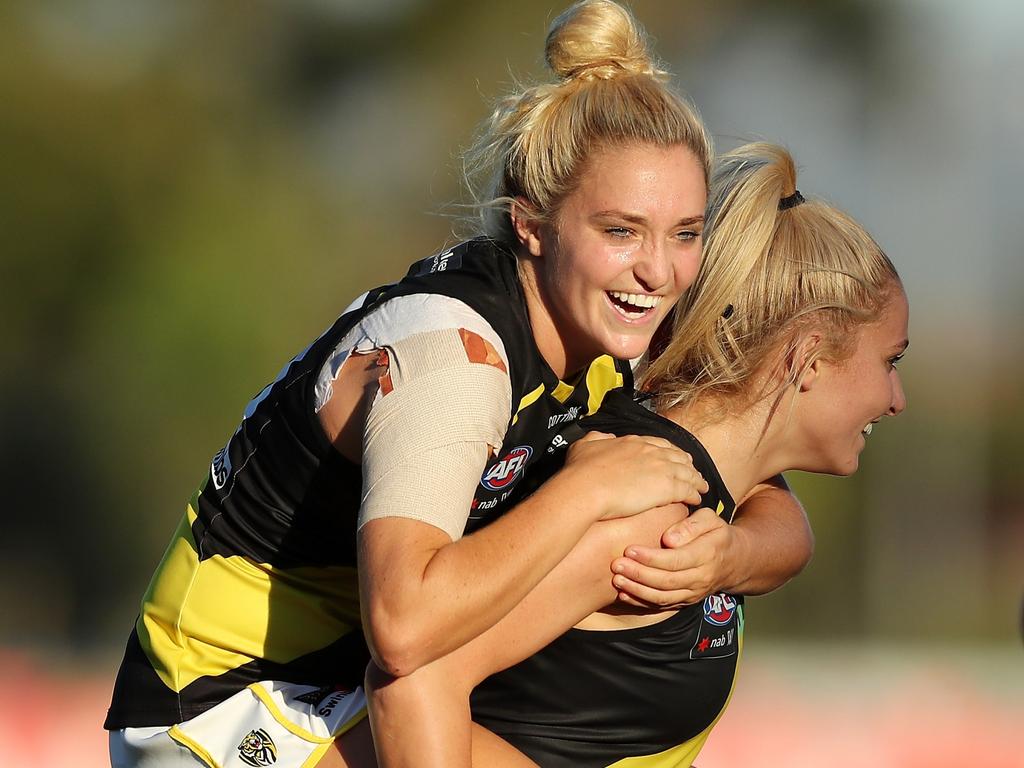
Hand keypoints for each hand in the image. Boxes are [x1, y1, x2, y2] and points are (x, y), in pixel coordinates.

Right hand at [561, 432, 707, 520]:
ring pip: (687, 472)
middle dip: (687, 463)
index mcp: (633, 442)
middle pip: (677, 456)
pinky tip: (696, 498)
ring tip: (701, 486)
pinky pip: (687, 489)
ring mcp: (660, 469)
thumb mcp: (583, 445)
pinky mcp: (666, 488)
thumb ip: (597, 438)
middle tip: (693, 470)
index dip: (668, 451)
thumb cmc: (581, 470)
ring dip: (696, 479)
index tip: (674, 457)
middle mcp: (651, 452)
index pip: (659, 444)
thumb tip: (605, 437)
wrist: (586, 488)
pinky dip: (694, 493)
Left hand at [610, 507, 742, 607]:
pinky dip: (641, 603)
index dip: (651, 557)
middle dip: (639, 574)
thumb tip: (669, 539)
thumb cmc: (715, 533)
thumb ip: (691, 525)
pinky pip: (662, 606)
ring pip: (663, 597)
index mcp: (707, 554)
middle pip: (667, 581)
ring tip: (617, 579)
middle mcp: (701, 577)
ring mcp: (693, 593)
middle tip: (617, 564)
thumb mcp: (710, 519)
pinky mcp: (685, 601)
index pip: (677, 560)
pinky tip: (623, 594)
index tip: (630, 549)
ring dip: (637, 591)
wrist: (734, 560)